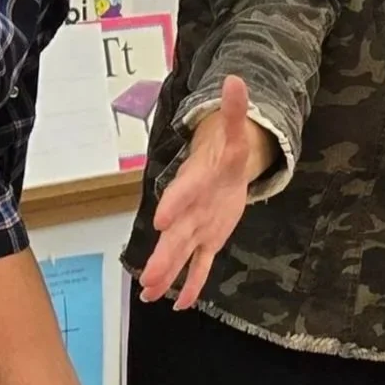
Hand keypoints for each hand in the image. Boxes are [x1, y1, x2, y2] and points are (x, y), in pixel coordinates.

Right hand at [138, 76, 267, 307]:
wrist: (224, 170)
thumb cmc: (225, 152)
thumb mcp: (235, 133)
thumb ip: (234, 110)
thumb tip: (237, 80)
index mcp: (194, 183)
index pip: (182, 193)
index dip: (174, 204)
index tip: (163, 219)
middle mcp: (190, 210)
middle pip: (175, 234)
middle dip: (163, 254)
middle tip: (148, 276)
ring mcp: (197, 228)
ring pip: (181, 255)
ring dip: (167, 274)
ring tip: (149, 294)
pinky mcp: (208, 241)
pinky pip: (199, 267)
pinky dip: (192, 285)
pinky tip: (177, 305)